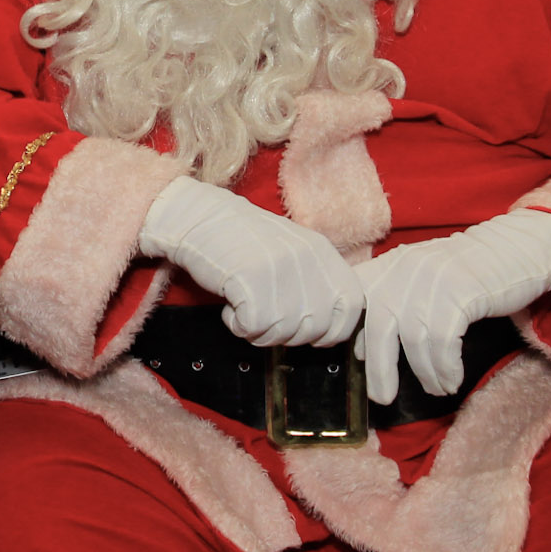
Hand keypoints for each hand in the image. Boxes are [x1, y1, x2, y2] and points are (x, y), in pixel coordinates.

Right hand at [137, 177, 363, 346]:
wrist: (198, 217)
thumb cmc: (241, 239)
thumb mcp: (292, 250)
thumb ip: (315, 281)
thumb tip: (330, 326)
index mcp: (322, 252)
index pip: (352, 307)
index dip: (334, 329)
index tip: (312, 334)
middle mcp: (307, 261)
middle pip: (316, 328)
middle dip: (288, 334)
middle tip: (263, 317)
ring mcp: (280, 271)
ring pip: (283, 333)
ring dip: (259, 330)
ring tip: (243, 305)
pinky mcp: (251, 282)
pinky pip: (253, 328)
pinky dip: (237, 324)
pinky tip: (230, 306)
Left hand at [354, 208, 550, 403]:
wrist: (513, 249)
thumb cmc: (462, 274)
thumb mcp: (417, 278)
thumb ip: (388, 303)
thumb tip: (359, 348)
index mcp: (387, 266)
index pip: (353, 301)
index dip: (350, 333)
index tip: (355, 360)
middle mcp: (403, 270)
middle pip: (379, 328)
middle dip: (379, 368)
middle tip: (382, 397)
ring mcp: (431, 280)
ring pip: (414, 340)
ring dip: (424, 373)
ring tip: (435, 389)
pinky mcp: (460, 293)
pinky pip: (443, 342)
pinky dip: (445, 368)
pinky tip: (450, 380)